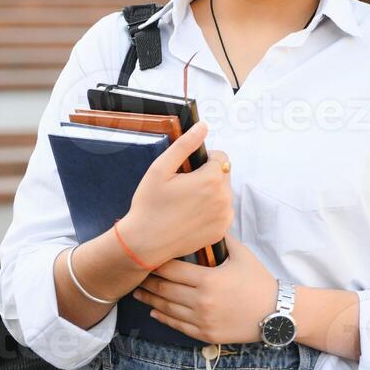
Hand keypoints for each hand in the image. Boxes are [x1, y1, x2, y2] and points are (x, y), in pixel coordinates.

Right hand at [120, 120, 232, 265]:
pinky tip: (192, 215)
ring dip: (211, 193)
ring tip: (186, 202)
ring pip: (224, 193)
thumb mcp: (160, 169)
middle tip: (183, 187)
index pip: (221, 157)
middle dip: (208, 176)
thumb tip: (203, 126)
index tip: (187, 170)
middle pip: (223, 175)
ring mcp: (225, 216)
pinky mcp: (222, 230)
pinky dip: (212, 210)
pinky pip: (223, 212)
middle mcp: (224, 197)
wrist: (145, 242)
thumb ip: (184, 145)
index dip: (204, 160)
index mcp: (211, 179)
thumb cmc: (149, 204)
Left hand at [131, 233, 277, 344]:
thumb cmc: (259, 281)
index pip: (171, 270)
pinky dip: (163, 317)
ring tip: (137, 292)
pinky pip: (177, 325)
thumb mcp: (243, 255)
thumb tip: (206, 222)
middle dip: (147, 281)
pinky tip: (154, 310)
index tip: (144, 257)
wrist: (276, 313)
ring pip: (167, 308)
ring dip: (149, 299)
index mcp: (208, 280)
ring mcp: (202, 320)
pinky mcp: (205, 334)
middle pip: (164, 289)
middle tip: (134, 274)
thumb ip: (221, 239)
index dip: (155, 263)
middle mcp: (201, 301)